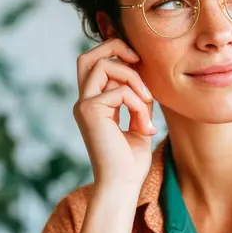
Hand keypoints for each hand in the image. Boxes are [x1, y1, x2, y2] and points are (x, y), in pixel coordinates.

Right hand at [73, 37, 157, 191]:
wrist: (122, 185)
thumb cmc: (130, 161)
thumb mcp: (138, 123)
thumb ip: (137, 100)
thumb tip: (143, 76)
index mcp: (94, 105)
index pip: (97, 65)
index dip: (117, 55)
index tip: (141, 65)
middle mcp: (84, 103)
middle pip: (88, 56)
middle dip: (114, 47)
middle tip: (138, 60)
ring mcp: (83, 106)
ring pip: (104, 65)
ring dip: (133, 79)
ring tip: (148, 103)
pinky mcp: (89, 111)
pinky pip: (120, 91)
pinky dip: (139, 104)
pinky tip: (146, 127)